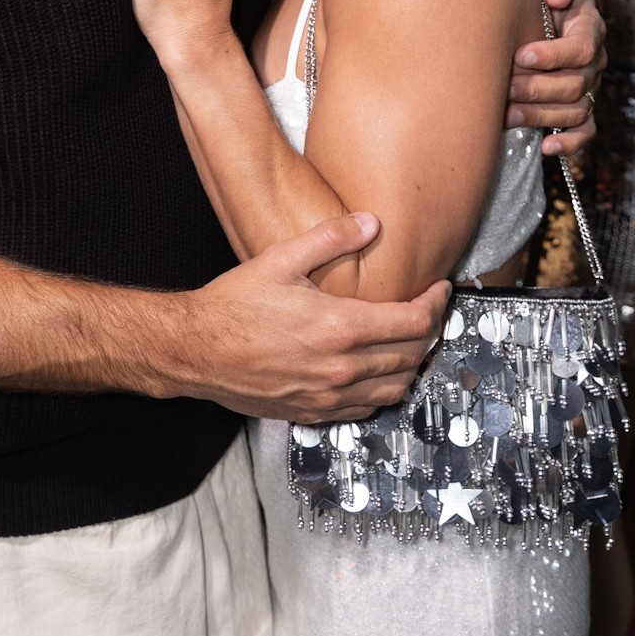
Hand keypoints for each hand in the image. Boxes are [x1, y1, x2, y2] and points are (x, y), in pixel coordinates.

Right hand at [170, 210, 451, 421]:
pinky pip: (367, 409)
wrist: (195, 350)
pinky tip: (377, 371)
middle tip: (429, 311)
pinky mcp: (314, 413)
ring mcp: (329, 396)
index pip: (414, 322)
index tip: (439, 290)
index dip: (436, 304)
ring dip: (412, 364)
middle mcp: (341, 368)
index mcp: (340, 327)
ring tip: (410, 341)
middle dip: (429, 332)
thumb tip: (371, 222)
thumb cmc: (233, 306)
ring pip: (396, 389)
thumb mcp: (281, 259)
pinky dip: (383, 391)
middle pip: (412, 356)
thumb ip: (331, 238)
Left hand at [506, 0, 606, 156]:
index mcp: (589, 28)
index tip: (521, 54)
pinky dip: (569, 144)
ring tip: (507, 115)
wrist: (544, 5)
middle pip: (575, 84)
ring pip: (575, 111)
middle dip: (538, 89)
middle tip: (504, 88)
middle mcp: (593, 61)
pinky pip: (586, 132)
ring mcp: (588, 86)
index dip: (553, 55)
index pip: (582, 48)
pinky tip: (545, 148)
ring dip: (541, 116)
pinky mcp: (581, 106)